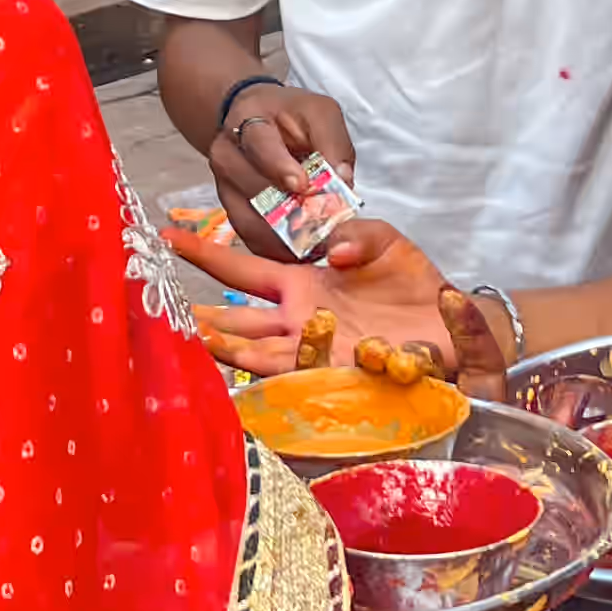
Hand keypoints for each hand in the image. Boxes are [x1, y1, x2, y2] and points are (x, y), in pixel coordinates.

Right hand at [181, 214, 502, 390]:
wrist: (455, 322)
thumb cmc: (414, 281)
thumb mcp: (384, 240)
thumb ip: (357, 235)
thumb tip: (330, 253)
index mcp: (301, 282)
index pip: (242, 267)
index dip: (205, 254)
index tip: (166, 237)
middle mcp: (298, 318)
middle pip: (238, 320)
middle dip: (201, 316)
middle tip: (157, 309)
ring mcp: (316, 348)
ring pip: (259, 352)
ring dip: (227, 347)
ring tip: (191, 338)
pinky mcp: (342, 372)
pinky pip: (302, 375)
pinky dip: (276, 373)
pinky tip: (249, 373)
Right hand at [204, 84, 357, 256]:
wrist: (256, 120)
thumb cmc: (292, 116)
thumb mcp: (320, 113)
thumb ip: (333, 142)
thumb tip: (342, 180)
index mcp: (249, 120)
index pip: (260, 144)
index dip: (280, 167)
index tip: (302, 186)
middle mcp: (227, 153)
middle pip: (250, 186)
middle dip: (287, 210)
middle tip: (321, 228)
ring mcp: (224, 184)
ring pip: (247, 218)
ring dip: (282, 237)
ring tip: (315, 248)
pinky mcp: (230, 209)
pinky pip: (248, 236)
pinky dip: (274, 250)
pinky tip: (299, 254)